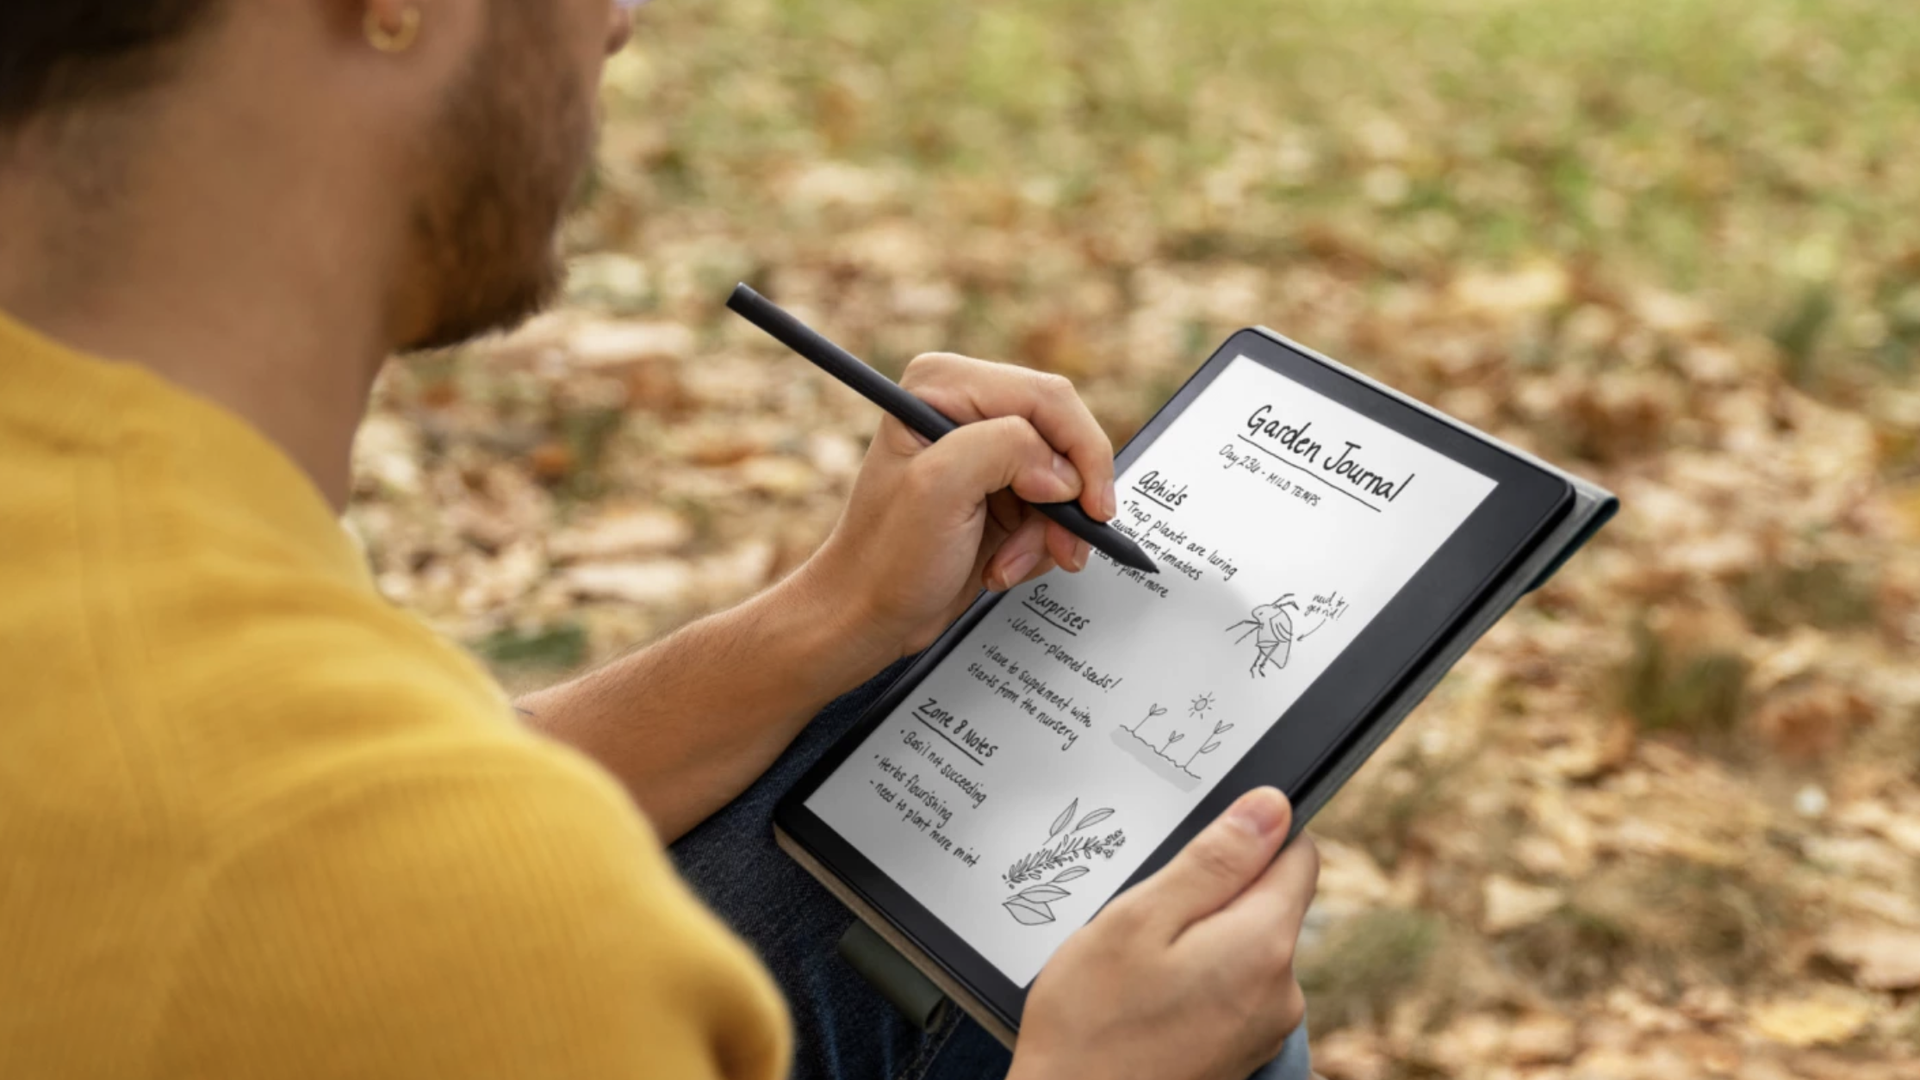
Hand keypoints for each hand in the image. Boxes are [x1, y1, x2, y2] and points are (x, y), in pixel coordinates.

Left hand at [804, 353, 1117, 657]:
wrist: (867, 615)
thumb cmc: (884, 558)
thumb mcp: (939, 489)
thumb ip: (1005, 449)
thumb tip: (1063, 470)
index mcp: (943, 385)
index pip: (1047, 398)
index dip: (1080, 451)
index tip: (1091, 507)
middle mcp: (966, 409)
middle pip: (1062, 439)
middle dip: (1064, 502)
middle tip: (1062, 547)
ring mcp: (984, 452)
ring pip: (1063, 482)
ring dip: (1047, 533)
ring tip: (1006, 565)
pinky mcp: (998, 491)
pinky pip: (1052, 511)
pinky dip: (1038, 545)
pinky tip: (1001, 565)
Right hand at [1008, 788, 1319, 1079]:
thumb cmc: (1090, 1029)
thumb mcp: (1137, 920)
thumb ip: (1212, 861)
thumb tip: (1271, 807)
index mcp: (1263, 945)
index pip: (1296, 853)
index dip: (1248, 835)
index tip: (1193, 851)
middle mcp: (1282, 991)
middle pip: (1268, 900)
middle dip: (1212, 893)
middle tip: (1144, 916)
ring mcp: (1265, 1028)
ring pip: (1244, 944)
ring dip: (1199, 938)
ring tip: (1138, 965)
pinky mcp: (1242, 1051)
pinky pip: (1231, 987)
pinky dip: (1195, 979)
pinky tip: (1146, 998)